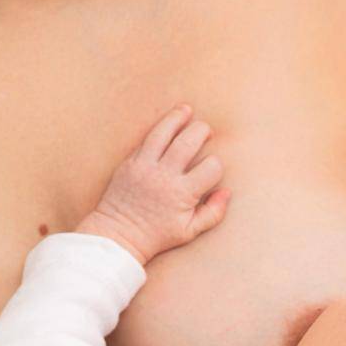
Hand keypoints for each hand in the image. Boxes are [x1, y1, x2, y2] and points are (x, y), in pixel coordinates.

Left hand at [76, 105, 230, 264]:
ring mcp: (145, 167)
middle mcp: (165, 176)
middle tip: (207, 130)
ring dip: (178, 118)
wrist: (118, 234)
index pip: (211, 167)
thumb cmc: (157, 235)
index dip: (217, 165)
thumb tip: (227, 192)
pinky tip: (169, 120)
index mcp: (183, 193)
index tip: (213, 169)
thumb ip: (213, 212)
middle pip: (189, 142)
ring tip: (187, 110)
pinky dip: (159, 128)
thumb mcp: (190, 231)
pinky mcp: (130, 162)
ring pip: (164, 133)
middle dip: (202, 131)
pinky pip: (146, 139)